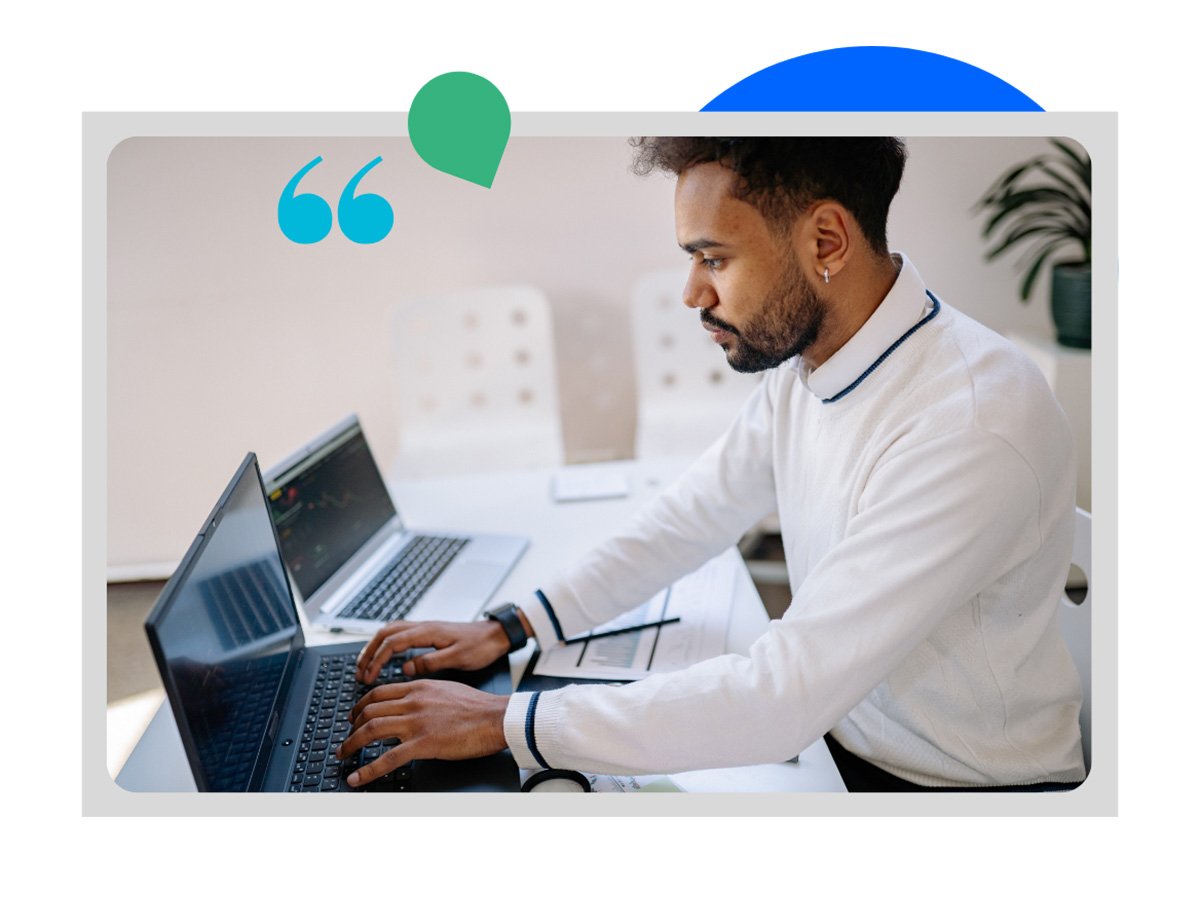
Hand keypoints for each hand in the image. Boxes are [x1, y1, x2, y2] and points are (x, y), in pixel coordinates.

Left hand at [335, 680, 507, 786]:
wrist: (496, 717)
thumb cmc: (478, 707)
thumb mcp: (447, 689)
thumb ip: (426, 693)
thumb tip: (413, 699)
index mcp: (419, 687)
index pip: (379, 693)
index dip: (361, 705)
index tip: (354, 715)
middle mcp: (413, 702)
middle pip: (370, 710)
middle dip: (351, 725)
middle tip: (346, 737)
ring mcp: (416, 722)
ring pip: (372, 730)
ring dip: (352, 744)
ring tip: (343, 754)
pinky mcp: (423, 744)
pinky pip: (388, 758)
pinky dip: (368, 770)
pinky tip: (357, 778)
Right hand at [355, 619, 509, 682]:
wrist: (497, 635)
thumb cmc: (481, 647)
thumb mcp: (458, 658)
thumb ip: (431, 662)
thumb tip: (406, 668)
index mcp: (427, 632)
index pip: (392, 642)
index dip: (376, 659)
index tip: (367, 676)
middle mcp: (423, 626)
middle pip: (385, 633)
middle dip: (368, 652)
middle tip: (358, 672)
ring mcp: (425, 627)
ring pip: (390, 631)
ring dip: (375, 646)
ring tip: (365, 664)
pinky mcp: (428, 632)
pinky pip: (399, 633)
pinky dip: (386, 643)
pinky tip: (384, 654)